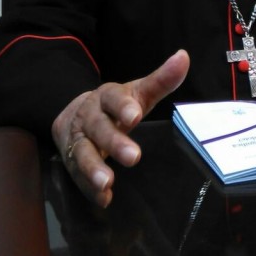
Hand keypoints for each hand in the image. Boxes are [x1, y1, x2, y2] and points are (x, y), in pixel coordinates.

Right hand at [51, 49, 189, 207]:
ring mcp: (77, 141)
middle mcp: (89, 118)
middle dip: (114, 142)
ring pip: (82, 153)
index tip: (135, 115)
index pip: (112, 98)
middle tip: (133, 157)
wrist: (72, 116)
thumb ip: (161, 80)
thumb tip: (184, 57)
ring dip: (93, 169)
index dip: (122, 106)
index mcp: (105, 97)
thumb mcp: (137, 93)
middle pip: (98, 129)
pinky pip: (78, 177)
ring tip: (106, 183)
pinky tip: (104, 199)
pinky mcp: (72, 163)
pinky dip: (89, 189)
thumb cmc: (115, 107)